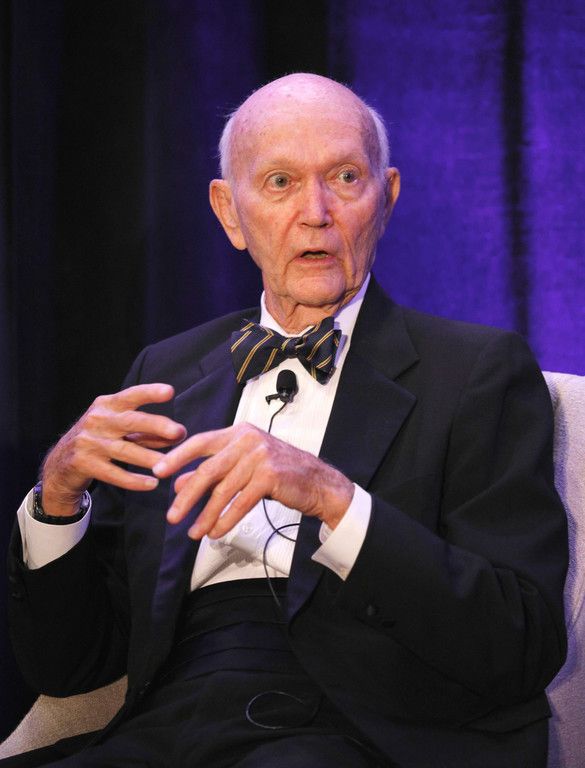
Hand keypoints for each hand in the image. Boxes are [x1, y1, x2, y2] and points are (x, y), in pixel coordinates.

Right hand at [41, 384, 185, 516]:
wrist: (60, 464)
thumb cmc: (99, 440)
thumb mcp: (119, 429)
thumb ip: (147, 431)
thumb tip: (180, 434)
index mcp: (107, 405)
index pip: (131, 396)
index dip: (150, 392)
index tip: (170, 392)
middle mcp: (97, 420)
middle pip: (131, 421)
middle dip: (156, 426)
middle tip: (179, 432)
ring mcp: (88, 442)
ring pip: (124, 450)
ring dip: (149, 458)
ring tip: (170, 465)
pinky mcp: (83, 464)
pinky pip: (113, 473)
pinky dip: (133, 480)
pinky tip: (151, 484)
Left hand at [152, 423, 353, 538]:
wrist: (316, 482)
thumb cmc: (278, 473)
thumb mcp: (243, 467)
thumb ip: (213, 471)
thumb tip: (181, 482)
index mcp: (238, 432)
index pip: (201, 442)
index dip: (178, 457)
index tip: (158, 472)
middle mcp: (248, 440)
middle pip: (208, 470)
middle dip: (187, 496)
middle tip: (171, 517)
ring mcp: (260, 456)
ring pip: (223, 490)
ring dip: (206, 515)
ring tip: (194, 533)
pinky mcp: (270, 476)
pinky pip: (241, 502)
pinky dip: (226, 519)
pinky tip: (216, 532)